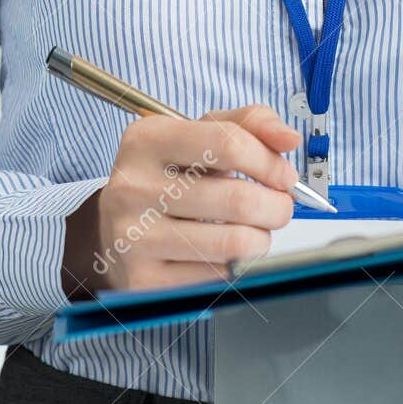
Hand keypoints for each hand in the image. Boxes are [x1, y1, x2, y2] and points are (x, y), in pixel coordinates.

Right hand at [61, 103, 300, 296]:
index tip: (285, 176)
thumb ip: (248, 124)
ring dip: (262, 239)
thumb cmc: (168, 178)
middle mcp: (133, 186)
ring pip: (234, 243)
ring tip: (257, 231)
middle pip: (238, 199)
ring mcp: (134, 236)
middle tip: (279, 208)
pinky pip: (218, 276)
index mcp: (147, 140)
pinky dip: (237, 266)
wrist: (113, 230)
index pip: (228, 143)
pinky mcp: (143, 279)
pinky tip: (226, 252)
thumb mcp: (199, 135)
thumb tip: (288, 139)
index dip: (270, 162)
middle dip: (276, 207)